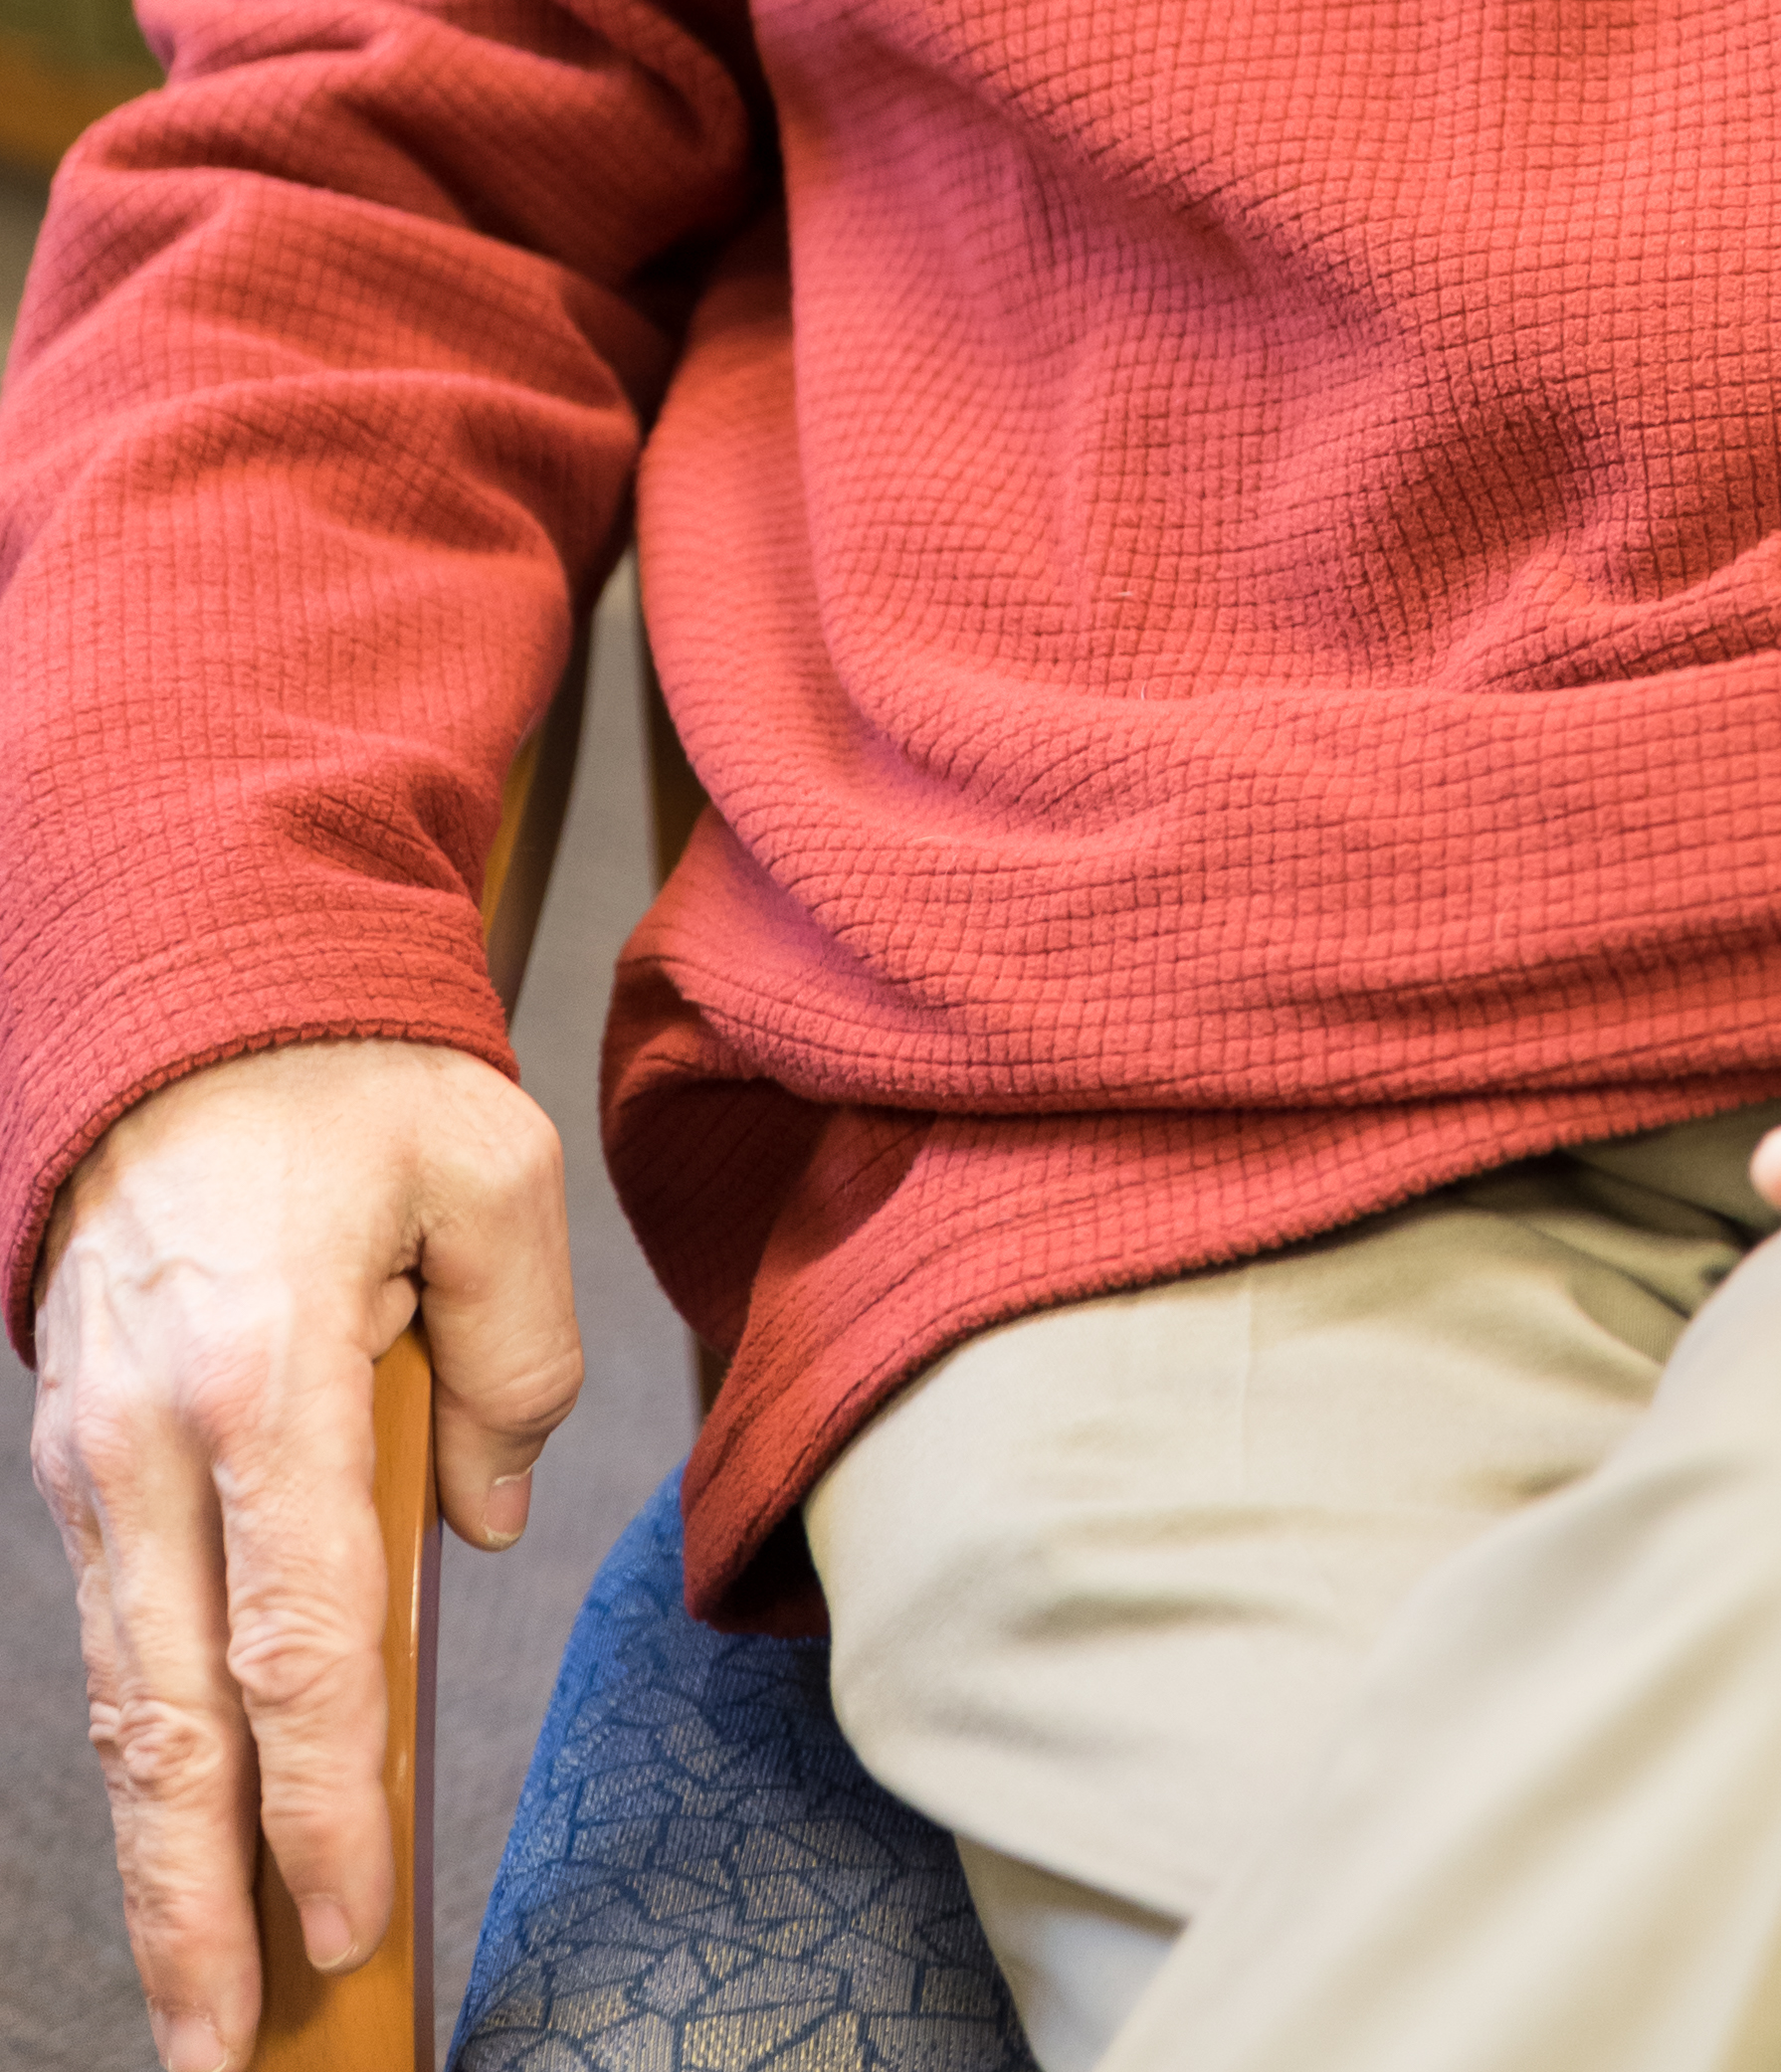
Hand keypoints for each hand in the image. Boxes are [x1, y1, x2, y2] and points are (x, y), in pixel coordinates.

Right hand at [31, 1038, 581, 2071]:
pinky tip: (182, 1852)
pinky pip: (113, 1644)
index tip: (352, 1920)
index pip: (297, 1637)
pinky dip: (143, 1765)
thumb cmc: (345, 1080)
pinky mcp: (81, 1467)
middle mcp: (152, 1444)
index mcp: (261, 1377)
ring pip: (119, 1709)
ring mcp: (94, 1464)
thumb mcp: (487, 1169)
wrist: (180, 998)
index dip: (320, 1797)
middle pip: (167, 1724)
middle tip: (225, 2056)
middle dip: (192, 1911)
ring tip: (198, 2013)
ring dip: (153, 1869)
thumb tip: (485, 1519)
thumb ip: (515, 1351)